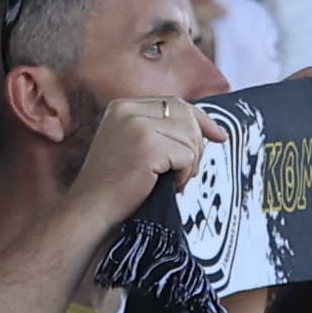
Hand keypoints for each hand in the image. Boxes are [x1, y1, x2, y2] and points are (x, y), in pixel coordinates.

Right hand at [65, 95, 208, 229]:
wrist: (91, 209)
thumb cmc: (113, 186)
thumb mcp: (130, 145)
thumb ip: (157, 130)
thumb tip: (204, 128)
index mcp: (123, 106)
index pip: (174, 103)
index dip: (200, 119)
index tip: (219, 135)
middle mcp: (128, 109)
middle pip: (186, 115)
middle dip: (196, 145)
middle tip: (187, 171)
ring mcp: (137, 126)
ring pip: (189, 136)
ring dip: (190, 163)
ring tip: (173, 181)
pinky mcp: (147, 146)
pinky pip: (186, 155)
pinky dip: (184, 175)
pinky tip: (169, 185)